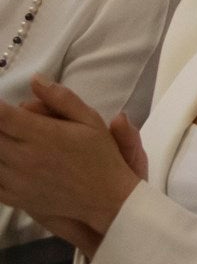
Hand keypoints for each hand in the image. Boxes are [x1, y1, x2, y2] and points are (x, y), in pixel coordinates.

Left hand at [0, 78, 142, 246]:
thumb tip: (35, 79)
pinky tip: (6, 160)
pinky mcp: (13, 196)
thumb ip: (62, 98)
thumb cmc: (100, 155)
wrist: (105, 198)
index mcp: (42, 135)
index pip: (2, 115)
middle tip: (5, 122)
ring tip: (8, 138)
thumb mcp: (90, 120)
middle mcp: (23, 156)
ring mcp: (15, 179)